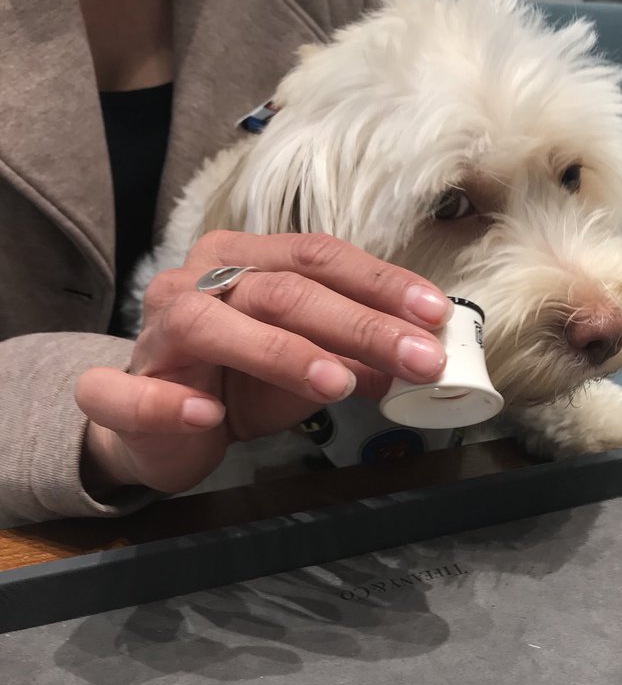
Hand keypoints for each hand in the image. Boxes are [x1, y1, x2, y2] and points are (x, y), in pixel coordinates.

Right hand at [75, 231, 449, 494]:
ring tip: (338, 382)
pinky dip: (174, 405)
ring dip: (281, 354)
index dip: (379, 282)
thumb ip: (354, 359)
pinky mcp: (122, 385)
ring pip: (214, 326)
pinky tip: (210, 418)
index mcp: (244, 260)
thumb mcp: (308, 369)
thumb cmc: (237, 382)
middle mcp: (199, 280)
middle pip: (283, 291)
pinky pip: (138, 393)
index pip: (319, 257)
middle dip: (358, 324)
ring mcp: (157, 329)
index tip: (436, 313)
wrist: (156, 427)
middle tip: (418, 357)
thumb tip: (420, 359)